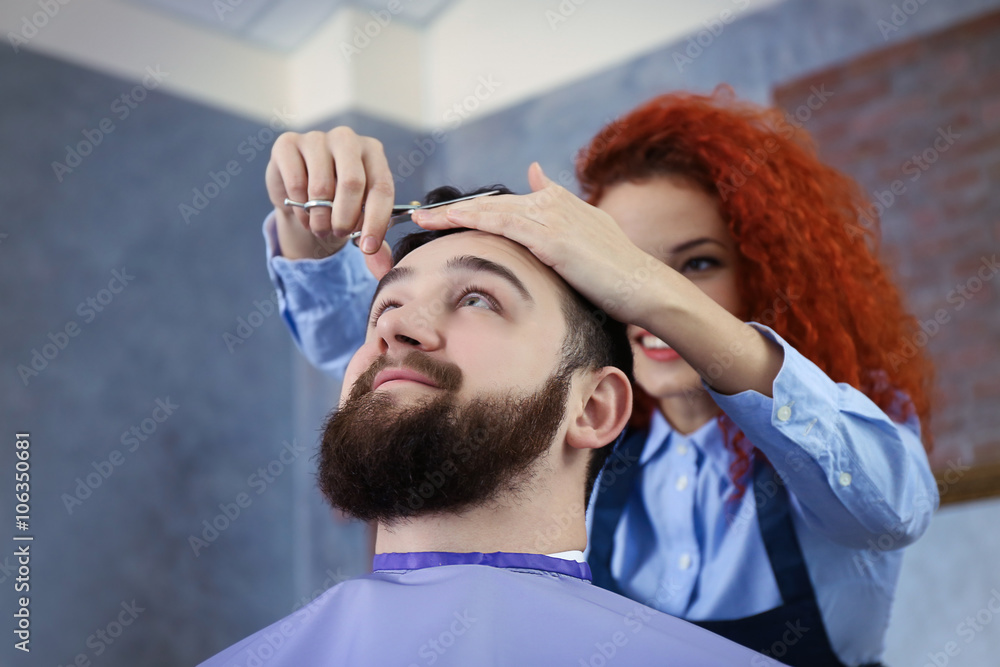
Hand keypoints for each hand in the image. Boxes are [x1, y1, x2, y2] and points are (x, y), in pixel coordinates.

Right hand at [265, 127, 392, 275]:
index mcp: (373, 153)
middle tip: (339, 234)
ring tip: (320, 226)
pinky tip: (303, 211)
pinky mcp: (287, 143)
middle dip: (345, 219)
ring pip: (321, 187)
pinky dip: (299, 207)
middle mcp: (347, 139)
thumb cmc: (337, 204)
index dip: (376, 221)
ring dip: (320, 218)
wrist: (301, 193)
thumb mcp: (360, 220)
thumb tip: (383, 267)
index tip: (368, 248)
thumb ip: (373, 241)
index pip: (381, 187)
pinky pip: (295, 182)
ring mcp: (316, 138)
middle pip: (352, 183)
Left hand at [411, 163, 666, 325]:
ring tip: (421, 219)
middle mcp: (554, 204)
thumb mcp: (590, 240)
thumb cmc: (618, 275)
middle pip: (492, 204)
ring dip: (453, 214)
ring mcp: (553, 217)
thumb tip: (540, 188)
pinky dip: (473, 220)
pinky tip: (450, 222)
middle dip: (454, 211)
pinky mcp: (551, 236)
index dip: (474, 210)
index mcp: (561, 205)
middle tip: (419, 215)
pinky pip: (503, 224)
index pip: (507, 204)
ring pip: (491, 210)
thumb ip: (565, 223)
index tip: (446, 217)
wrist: (643, 286)